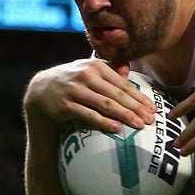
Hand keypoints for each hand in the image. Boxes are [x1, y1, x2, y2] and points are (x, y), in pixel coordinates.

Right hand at [25, 59, 154, 132]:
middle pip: (117, 94)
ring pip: (105, 104)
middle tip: (151, 120)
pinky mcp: (65, 105)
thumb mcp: (89, 70)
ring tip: (139, 125)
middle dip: (137, 108)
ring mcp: (75, 90)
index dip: (140, 97)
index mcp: (96, 66)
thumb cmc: (73, 81)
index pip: (123, 84)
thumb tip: (128, 68)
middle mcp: (86, 76)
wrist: (41, 90)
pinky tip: (116, 128)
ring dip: (125, 115)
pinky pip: (88, 115)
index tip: (153, 109)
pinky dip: (103, 121)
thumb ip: (109, 70)